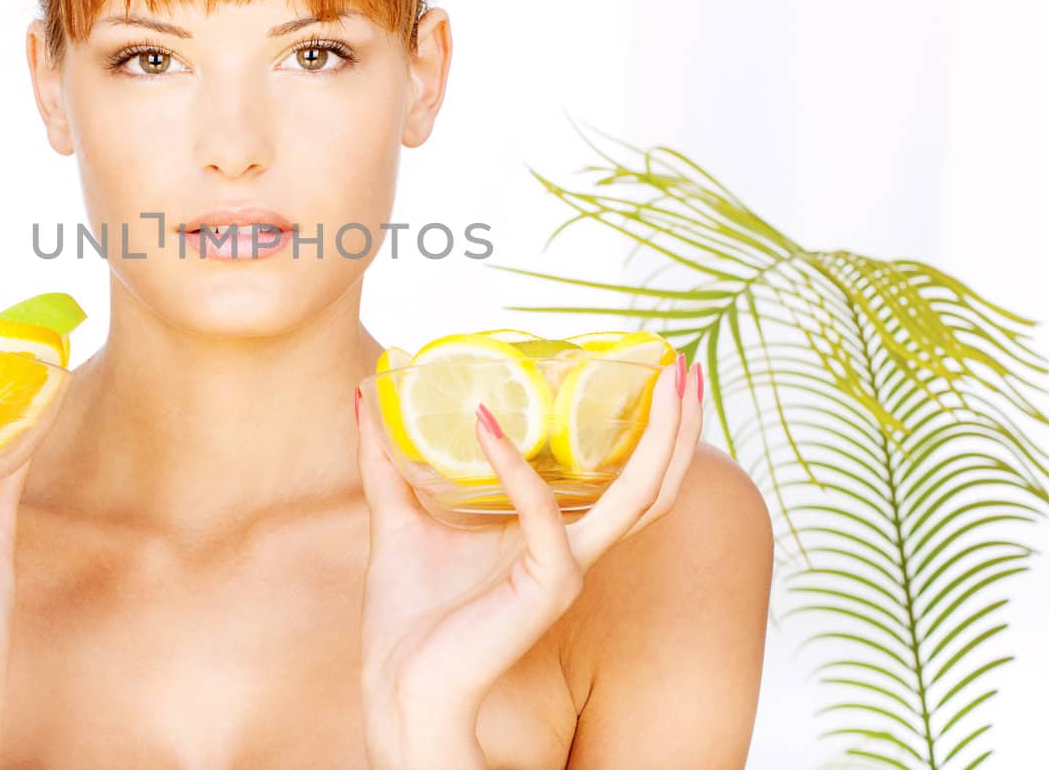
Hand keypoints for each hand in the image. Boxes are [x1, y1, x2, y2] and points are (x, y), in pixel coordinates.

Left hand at [353, 353, 704, 768]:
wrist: (397, 684)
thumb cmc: (407, 616)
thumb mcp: (396, 513)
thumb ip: (386, 456)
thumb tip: (364, 391)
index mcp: (551, 534)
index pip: (621, 478)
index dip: (646, 429)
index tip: (652, 367)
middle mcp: (572, 550)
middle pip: (653, 482)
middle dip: (677, 424)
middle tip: (683, 363)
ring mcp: (565, 568)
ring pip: (638, 497)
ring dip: (659, 436)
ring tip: (664, 379)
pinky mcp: (544, 586)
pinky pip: (541, 514)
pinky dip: (515, 466)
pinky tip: (484, 424)